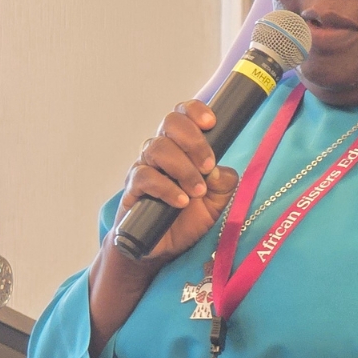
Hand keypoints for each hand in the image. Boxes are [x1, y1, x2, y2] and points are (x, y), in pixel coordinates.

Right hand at [115, 100, 238, 261]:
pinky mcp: (132, 188)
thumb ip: (225, 183)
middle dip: (194, 141)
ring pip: (158, 148)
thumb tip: (219, 172)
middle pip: (170, 122)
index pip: (182, 114)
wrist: (163, 246)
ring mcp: (144, 167)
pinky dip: (167, 188)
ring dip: (184, 169)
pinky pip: (145, 177)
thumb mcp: (218, 200)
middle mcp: (161, 150)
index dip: (195, 111)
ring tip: (197, 192)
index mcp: (182, 146)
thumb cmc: (190, 217)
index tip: (212, 123)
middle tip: (208, 167)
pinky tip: (181, 202)